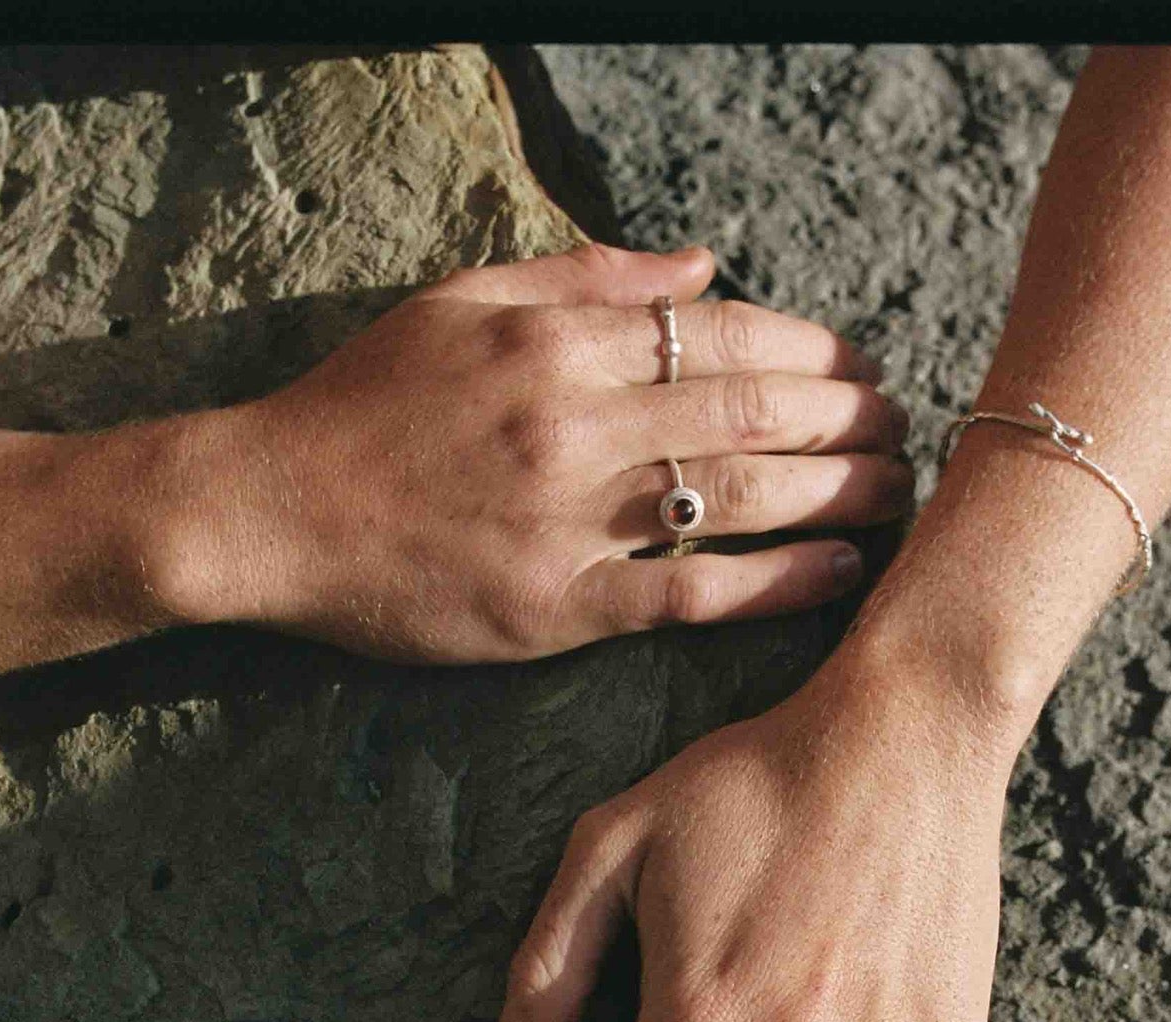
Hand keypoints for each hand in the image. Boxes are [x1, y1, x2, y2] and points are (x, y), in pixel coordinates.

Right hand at [179, 241, 911, 660]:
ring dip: (836, 492)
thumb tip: (704, 264)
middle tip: (902, 431)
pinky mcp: (555, 607)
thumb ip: (585, 276)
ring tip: (897, 494)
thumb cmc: (362, 407)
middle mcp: (573, 419)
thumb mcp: (457, 301)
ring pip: (737, 494)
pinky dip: (775, 581)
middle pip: (750, 409)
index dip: (812, 350)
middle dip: (847, 417)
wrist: (268, 511)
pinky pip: (690, 592)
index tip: (860, 367)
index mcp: (556, 337)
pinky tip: (838, 571)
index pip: (722, 333)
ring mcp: (567, 517)